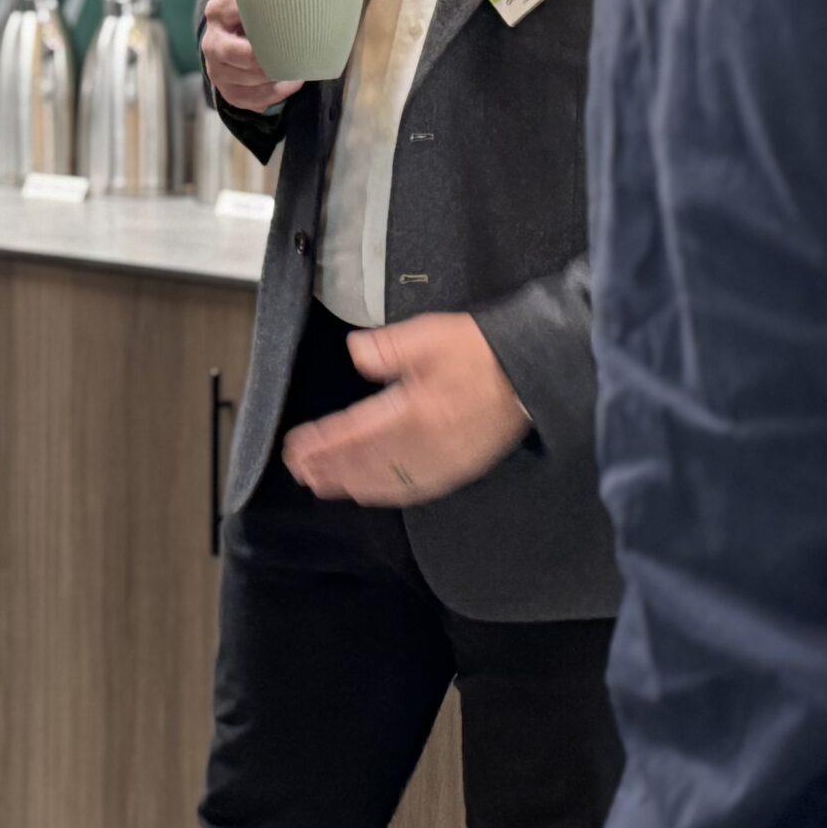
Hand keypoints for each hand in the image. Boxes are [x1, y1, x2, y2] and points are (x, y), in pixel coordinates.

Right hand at [200, 0, 303, 114]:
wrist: (238, 34)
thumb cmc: (256, 11)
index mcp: (218, 11)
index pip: (236, 13)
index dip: (262, 20)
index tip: (284, 23)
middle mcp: (211, 41)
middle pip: (240, 54)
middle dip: (268, 58)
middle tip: (293, 55)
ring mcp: (216, 68)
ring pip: (246, 79)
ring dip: (274, 77)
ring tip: (298, 71)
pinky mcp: (225, 89)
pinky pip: (248, 99)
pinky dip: (272, 95)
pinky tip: (289, 85)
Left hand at [281, 313, 530, 505]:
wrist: (529, 374)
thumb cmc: (479, 352)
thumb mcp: (429, 335)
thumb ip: (388, 347)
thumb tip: (356, 353)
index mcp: (416, 410)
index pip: (358, 432)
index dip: (325, 442)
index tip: (296, 448)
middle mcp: (427, 443)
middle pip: (368, 462)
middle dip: (331, 468)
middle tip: (299, 471)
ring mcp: (444, 460)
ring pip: (389, 480)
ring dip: (352, 483)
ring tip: (323, 484)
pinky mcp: (460, 468)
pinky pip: (416, 488)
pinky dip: (387, 492)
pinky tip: (370, 491)